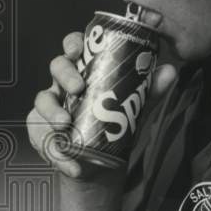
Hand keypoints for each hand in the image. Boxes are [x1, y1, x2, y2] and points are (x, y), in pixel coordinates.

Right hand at [27, 31, 176, 179]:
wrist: (101, 167)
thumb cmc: (113, 128)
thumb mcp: (134, 109)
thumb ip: (151, 91)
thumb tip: (169, 71)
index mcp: (85, 72)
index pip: (75, 48)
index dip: (73, 43)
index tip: (78, 49)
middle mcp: (64, 85)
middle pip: (56, 67)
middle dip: (65, 75)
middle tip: (78, 88)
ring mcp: (50, 108)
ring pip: (42, 101)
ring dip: (52, 113)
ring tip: (65, 126)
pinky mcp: (40, 132)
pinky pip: (41, 137)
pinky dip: (55, 153)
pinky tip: (71, 163)